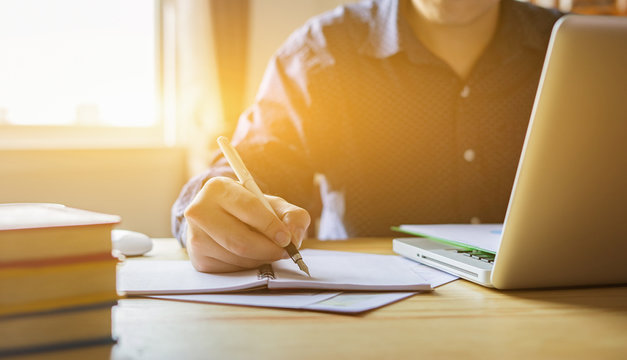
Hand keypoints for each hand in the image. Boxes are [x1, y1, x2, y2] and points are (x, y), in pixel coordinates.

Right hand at [184, 176, 310, 272]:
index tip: (286, 239)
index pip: (249, 209)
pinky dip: (247, 266)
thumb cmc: (250, 210)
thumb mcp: (273, 205)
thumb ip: (292, 216)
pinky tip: (250, 256)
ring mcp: (195, 236)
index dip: (271, 226)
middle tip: (284, 252)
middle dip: (268, 250)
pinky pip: (230, 269)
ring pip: (237, 257)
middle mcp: (199, 210)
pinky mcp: (198, 259)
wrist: (222, 219)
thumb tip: (293, 237)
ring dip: (260, 259)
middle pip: (240, 241)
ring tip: (267, 250)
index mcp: (218, 188)